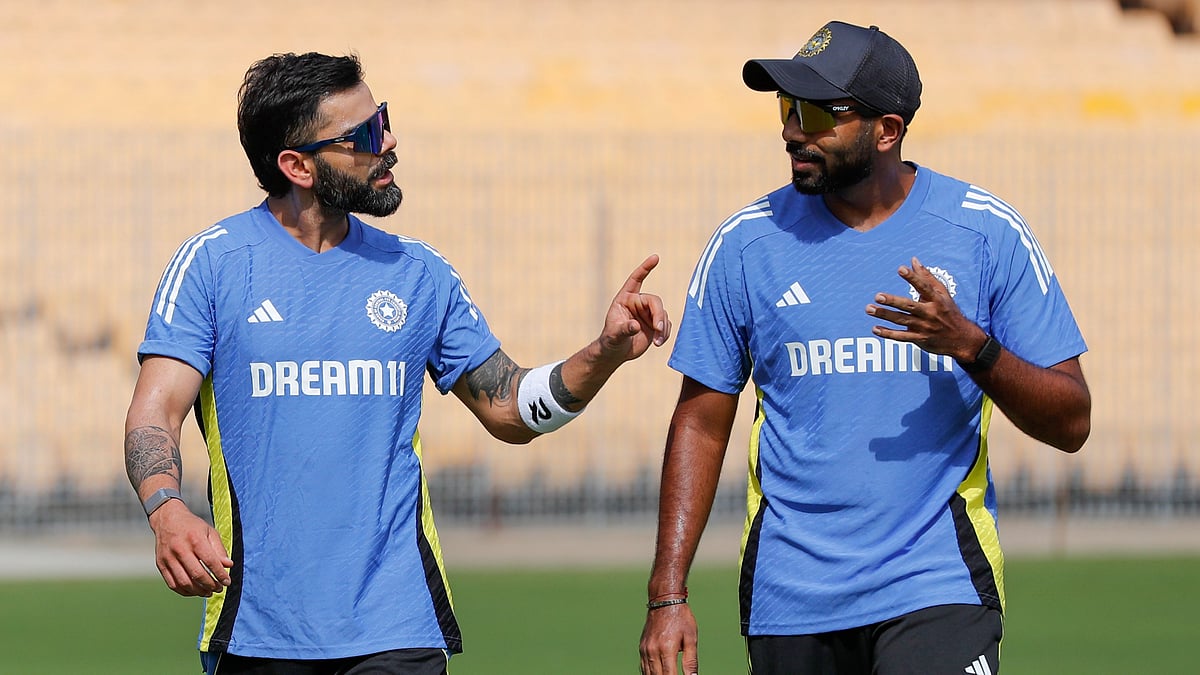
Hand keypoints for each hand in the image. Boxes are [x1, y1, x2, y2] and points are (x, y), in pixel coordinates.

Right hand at [149, 500, 232, 596]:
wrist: (167, 519)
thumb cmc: (192, 527)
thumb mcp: (209, 532)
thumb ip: (219, 549)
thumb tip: (229, 565)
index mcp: (195, 539)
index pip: (210, 561)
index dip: (220, 574)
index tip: (227, 582)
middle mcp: (180, 549)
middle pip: (197, 574)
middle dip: (210, 585)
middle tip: (219, 589)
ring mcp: (168, 558)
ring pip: (184, 582)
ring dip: (198, 591)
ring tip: (209, 592)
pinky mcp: (161, 565)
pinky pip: (172, 584)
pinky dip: (185, 591)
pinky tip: (195, 591)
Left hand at [599, 254, 670, 361]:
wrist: (617, 352)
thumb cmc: (611, 341)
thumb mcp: (614, 335)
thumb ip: (624, 329)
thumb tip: (635, 325)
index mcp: (625, 299)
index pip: (636, 279)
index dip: (645, 268)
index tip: (655, 257)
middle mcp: (638, 303)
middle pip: (655, 301)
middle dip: (659, 315)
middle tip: (658, 329)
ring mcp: (648, 313)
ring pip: (663, 314)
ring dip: (663, 328)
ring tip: (658, 342)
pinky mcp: (656, 324)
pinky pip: (667, 324)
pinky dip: (666, 333)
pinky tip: (659, 342)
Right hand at [639, 604, 698, 674]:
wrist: (664, 601)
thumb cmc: (681, 618)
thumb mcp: (691, 638)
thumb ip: (691, 661)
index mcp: (666, 648)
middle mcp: (653, 650)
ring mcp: (645, 649)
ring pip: (648, 674)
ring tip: (667, 674)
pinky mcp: (642, 647)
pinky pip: (643, 666)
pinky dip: (649, 674)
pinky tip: (657, 674)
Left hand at [866, 256, 986, 360]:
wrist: (962, 339)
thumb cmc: (949, 312)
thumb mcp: (942, 294)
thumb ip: (927, 277)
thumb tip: (914, 260)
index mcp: (936, 300)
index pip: (923, 287)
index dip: (913, 278)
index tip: (901, 269)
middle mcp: (930, 313)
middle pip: (909, 306)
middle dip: (893, 301)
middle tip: (878, 296)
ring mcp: (924, 327)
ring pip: (902, 320)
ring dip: (885, 315)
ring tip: (869, 309)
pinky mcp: (920, 339)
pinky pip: (901, 337)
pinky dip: (888, 334)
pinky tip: (875, 328)